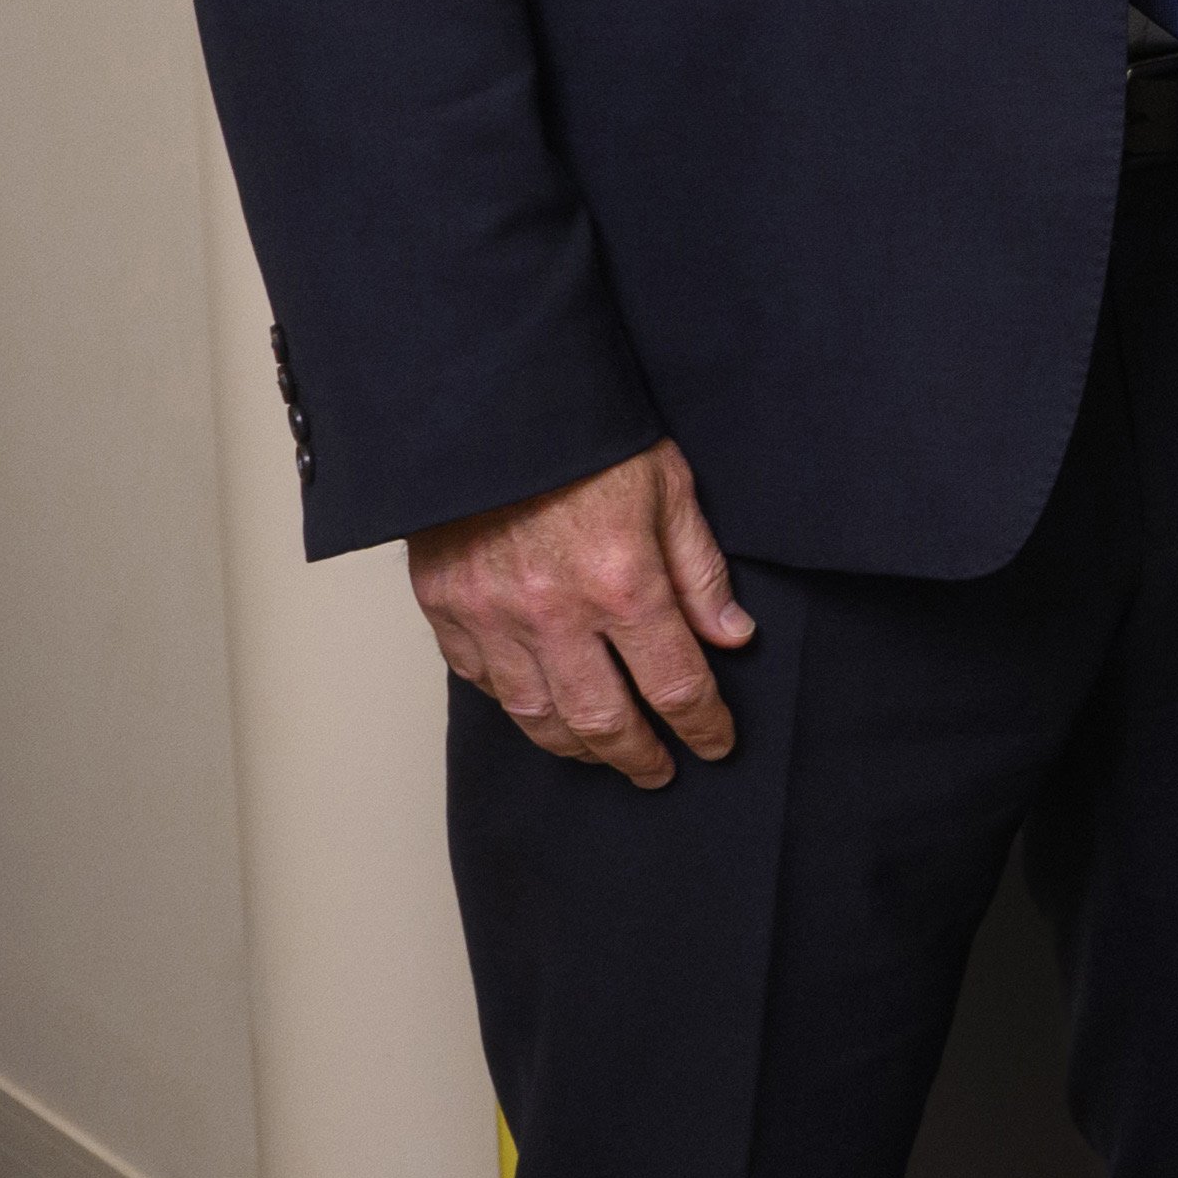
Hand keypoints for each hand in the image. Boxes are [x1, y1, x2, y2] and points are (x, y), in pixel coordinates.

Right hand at [411, 439, 752, 786]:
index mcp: (623, 584)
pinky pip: (483, 682)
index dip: (703, 725)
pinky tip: (541, 709)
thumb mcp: (669, 488)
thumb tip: (731, 637)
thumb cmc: (587, 438)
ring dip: (576, 747)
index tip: (717, 744)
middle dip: (639, 757)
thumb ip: (701, 571)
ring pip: (537, 715)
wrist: (489, 406)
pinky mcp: (446, 609)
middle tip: (660, 771)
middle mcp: (555, 614)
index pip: (675, 686)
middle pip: (603, 721)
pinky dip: (516, 705)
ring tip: (603, 754)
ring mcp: (493, 617)